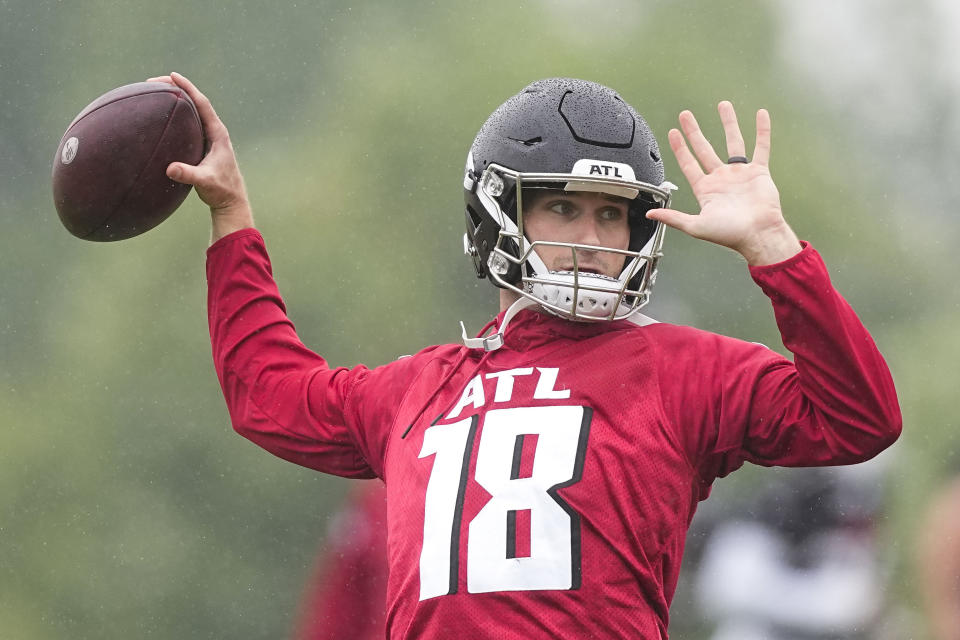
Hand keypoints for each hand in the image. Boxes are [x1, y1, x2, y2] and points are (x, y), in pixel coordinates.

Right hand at [146, 72, 253, 241]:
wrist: (231, 201)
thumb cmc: (221, 191)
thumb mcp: (205, 182)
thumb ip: (189, 175)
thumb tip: (170, 169)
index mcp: (218, 134)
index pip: (202, 104)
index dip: (188, 88)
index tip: (172, 76)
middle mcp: (215, 132)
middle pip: (196, 102)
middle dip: (177, 89)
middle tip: (155, 81)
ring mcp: (209, 138)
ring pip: (192, 112)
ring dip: (176, 100)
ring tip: (156, 92)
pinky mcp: (204, 146)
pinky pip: (188, 124)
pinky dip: (176, 116)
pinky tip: (161, 117)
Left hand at [646, 101, 800, 265]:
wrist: (758, 235)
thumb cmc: (729, 234)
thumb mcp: (695, 226)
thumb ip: (673, 218)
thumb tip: (650, 214)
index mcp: (706, 190)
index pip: (689, 164)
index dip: (680, 148)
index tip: (673, 132)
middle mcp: (721, 179)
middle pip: (705, 149)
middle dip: (694, 131)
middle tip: (686, 115)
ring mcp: (740, 174)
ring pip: (733, 142)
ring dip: (728, 123)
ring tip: (722, 105)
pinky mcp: (759, 172)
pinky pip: (761, 147)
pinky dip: (762, 131)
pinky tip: (760, 115)